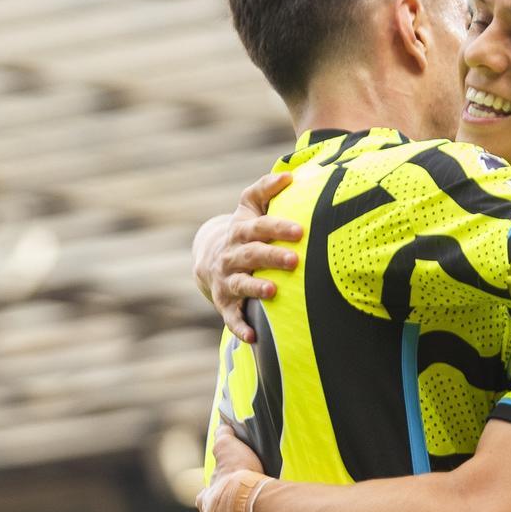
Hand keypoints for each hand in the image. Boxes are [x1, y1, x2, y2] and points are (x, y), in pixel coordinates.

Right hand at [194, 173, 303, 341]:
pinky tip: (252, 337)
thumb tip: (290, 174)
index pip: (259, 227)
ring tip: (273, 292)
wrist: (210, 257)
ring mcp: (226, 280)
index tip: (300, 231)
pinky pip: (231, 317)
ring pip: (240, 284)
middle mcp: (231, 255)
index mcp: (240, 231)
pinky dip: (239, 327)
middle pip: (251, 255)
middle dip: (272, 257)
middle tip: (295, 261)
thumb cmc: (244, 230)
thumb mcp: (249, 207)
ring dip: (255, 289)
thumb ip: (266, 189)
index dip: (278, 228)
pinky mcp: (224, 303)